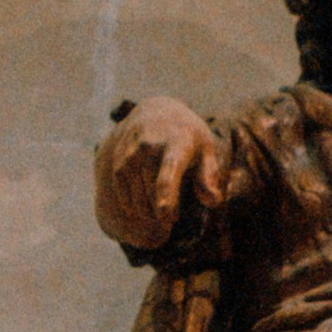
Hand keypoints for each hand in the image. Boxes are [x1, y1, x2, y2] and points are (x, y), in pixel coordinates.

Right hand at [95, 96, 225, 249]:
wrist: (158, 110)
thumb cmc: (188, 138)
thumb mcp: (206, 151)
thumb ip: (209, 177)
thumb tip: (212, 201)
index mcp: (177, 142)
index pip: (170, 169)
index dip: (166, 193)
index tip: (165, 215)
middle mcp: (150, 143)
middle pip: (152, 187)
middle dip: (160, 210)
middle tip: (171, 221)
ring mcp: (132, 148)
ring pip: (136, 190)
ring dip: (146, 210)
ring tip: (158, 216)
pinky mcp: (119, 155)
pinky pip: (121, 186)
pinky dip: (129, 202)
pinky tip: (139, 209)